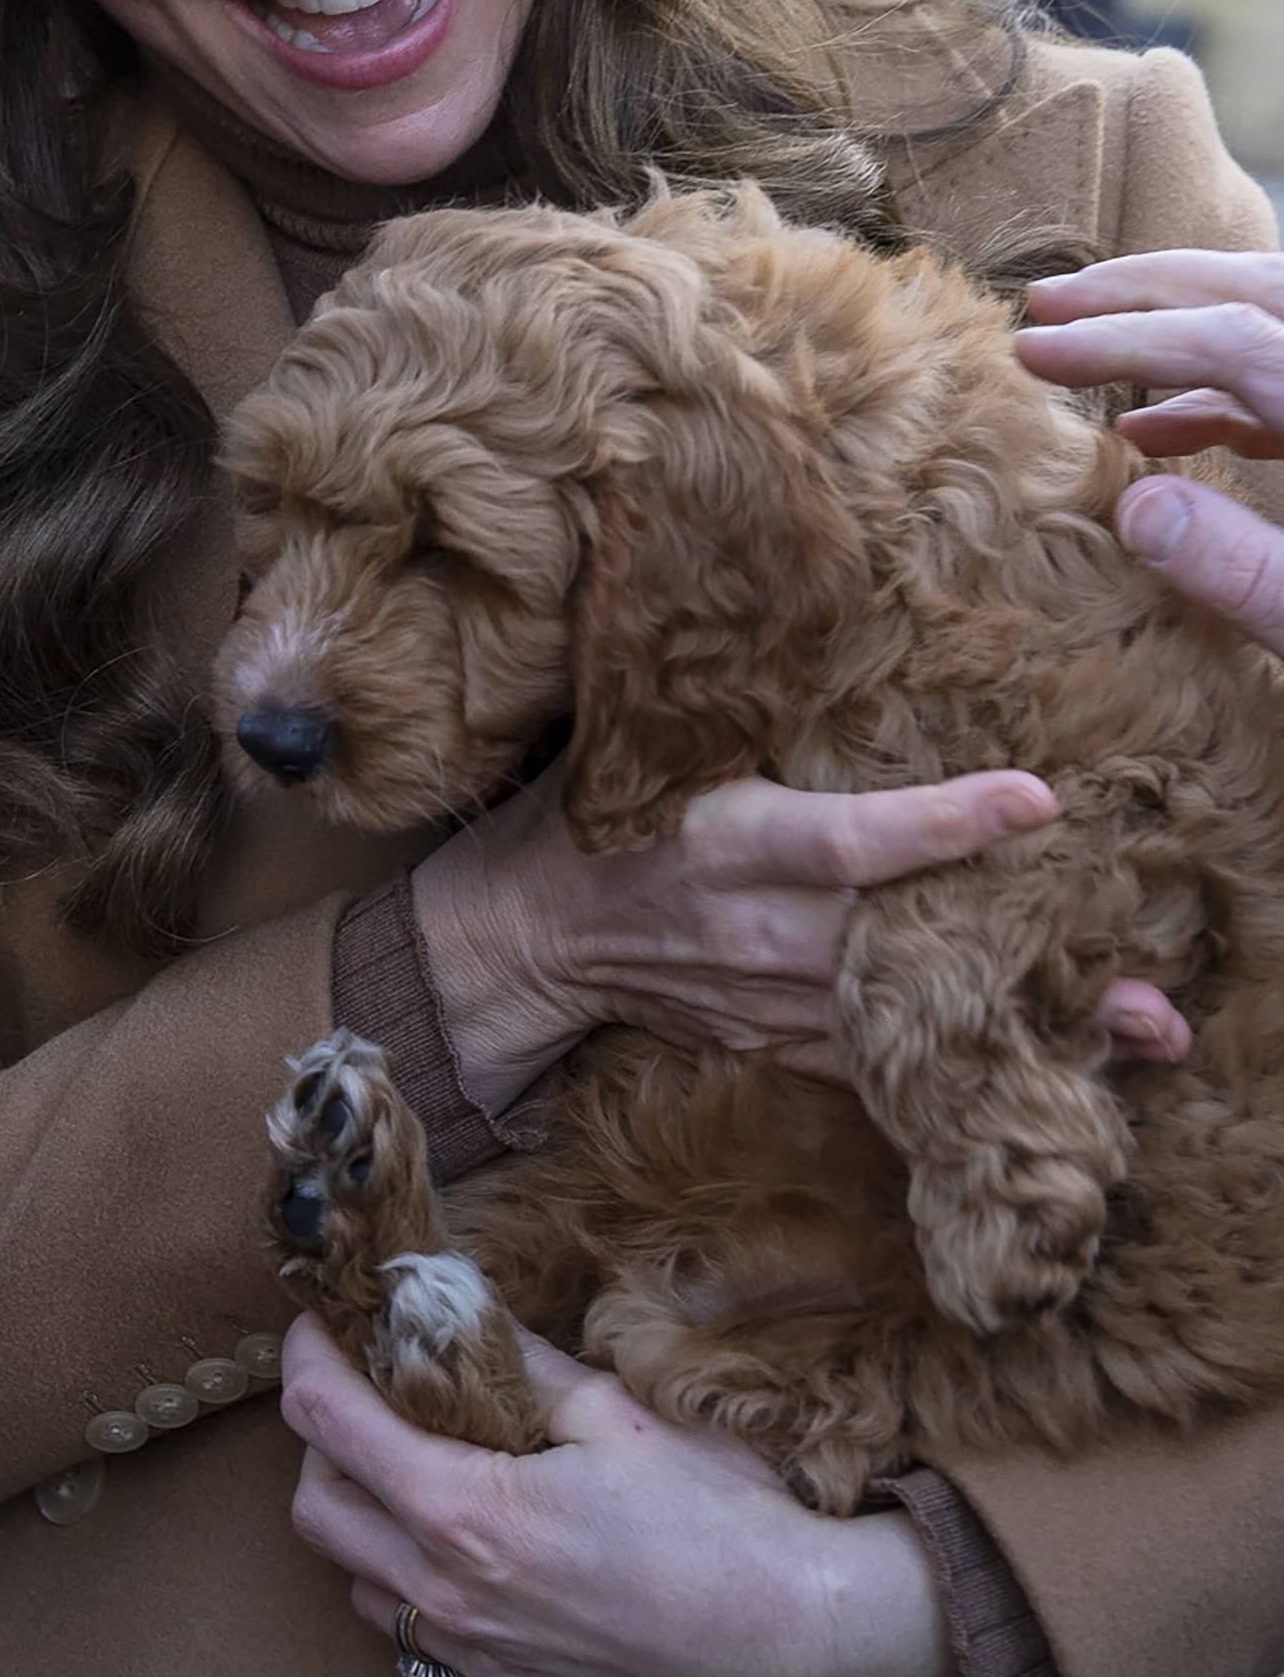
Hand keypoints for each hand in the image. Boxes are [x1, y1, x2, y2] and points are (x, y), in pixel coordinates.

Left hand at [283, 1316, 954, 1676]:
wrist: (799, 1642)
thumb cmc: (717, 1519)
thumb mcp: (613, 1413)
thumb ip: (517, 1364)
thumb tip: (456, 1310)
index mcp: (464, 1513)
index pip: (328, 1424)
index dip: (308, 1359)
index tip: (319, 1324)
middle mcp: (450, 1599)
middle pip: (317, 1514)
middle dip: (319, 1445)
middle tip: (366, 1398)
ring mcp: (482, 1664)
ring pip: (364, 1593)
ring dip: (369, 1528)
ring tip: (425, 1477)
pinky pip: (439, 1647)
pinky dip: (438, 1593)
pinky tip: (498, 1559)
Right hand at [411, 758, 1186, 1117]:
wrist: (526, 933)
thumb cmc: (607, 810)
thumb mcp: (671, 744)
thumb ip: (763, 709)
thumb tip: (856, 613)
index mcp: (725, 839)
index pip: (847, 837)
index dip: (942, 825)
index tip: (1037, 800)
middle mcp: (754, 932)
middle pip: (909, 954)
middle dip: (1028, 969)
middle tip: (1149, 989)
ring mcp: (767, 1001)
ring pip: (912, 1023)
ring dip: (1023, 1028)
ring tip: (1140, 1030)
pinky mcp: (774, 1043)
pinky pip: (880, 1063)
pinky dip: (962, 1060)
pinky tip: (1053, 1061)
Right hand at [1021, 249, 1283, 655]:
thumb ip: (1245, 569)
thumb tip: (1137, 510)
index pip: (1232, 340)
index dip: (1125, 340)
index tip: (1033, 352)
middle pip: (1253, 295)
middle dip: (1144, 291)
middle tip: (1048, 300)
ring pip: (1267, 326)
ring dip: (1175, 332)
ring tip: (1083, 349)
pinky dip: (1217, 393)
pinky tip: (1150, 432)